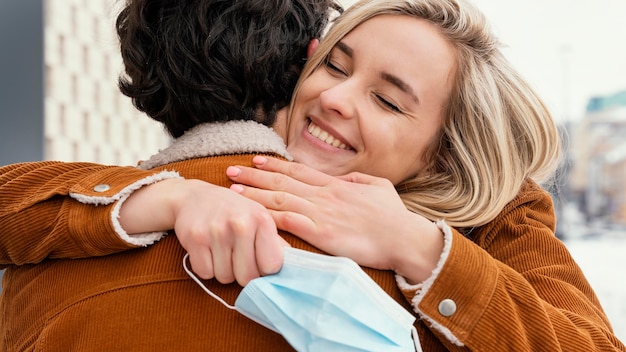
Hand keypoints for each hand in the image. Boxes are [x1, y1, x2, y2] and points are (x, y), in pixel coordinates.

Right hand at [119, 178, 287, 285]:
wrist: (194, 197)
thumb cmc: (233, 211)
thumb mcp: (258, 218)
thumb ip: (275, 242)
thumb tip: (294, 268)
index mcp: (261, 219)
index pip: (272, 266)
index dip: (264, 268)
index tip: (258, 260)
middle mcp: (240, 224)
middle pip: (248, 276)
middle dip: (243, 274)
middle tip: (237, 258)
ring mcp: (216, 231)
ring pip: (225, 277)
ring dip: (223, 270)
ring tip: (221, 251)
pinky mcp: (194, 238)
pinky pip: (205, 272)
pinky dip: (205, 267)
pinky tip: (207, 251)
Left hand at [227, 156, 442, 282]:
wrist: (404, 239)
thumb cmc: (394, 216)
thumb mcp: (378, 186)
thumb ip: (357, 179)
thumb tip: (344, 179)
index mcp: (336, 185)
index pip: (298, 171)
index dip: (275, 165)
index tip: (256, 161)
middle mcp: (324, 196)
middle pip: (282, 182)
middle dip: (254, 176)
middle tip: (231, 171)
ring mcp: (321, 214)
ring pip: (280, 200)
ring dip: (254, 195)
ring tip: (233, 191)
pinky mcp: (321, 234)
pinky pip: (288, 223)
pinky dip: (268, 218)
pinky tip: (252, 216)